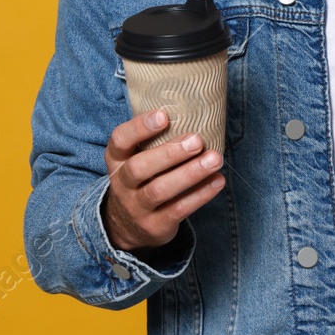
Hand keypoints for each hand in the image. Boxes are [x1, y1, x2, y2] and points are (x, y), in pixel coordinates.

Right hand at [102, 109, 224, 251]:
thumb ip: (153, 139)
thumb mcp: (135, 157)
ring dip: (190, 174)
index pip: (120, 140)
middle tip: (197, 140)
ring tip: (215, 159)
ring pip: (160, 190)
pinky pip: (178, 209)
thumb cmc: (141, 178)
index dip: (139, 127)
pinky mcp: (155, 225)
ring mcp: (136, 207)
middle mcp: (122, 183)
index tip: (164, 115)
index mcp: (116, 160)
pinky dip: (200, 195)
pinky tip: (217, 180)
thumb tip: (195, 109)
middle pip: (139, 168)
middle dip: (170, 153)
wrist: (126, 225)